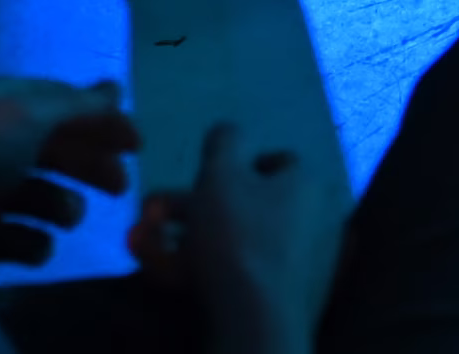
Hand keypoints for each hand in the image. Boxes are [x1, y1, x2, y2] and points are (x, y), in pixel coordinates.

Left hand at [0, 78, 140, 271]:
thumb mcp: (26, 116)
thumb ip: (75, 105)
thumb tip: (116, 85)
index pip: (57, 104)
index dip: (98, 120)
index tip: (137, 143)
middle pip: (52, 149)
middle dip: (87, 164)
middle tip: (119, 187)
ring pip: (38, 195)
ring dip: (61, 204)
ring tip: (65, 216)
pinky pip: (16, 237)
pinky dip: (30, 241)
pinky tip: (34, 244)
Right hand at [131, 120, 322, 353]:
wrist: (256, 325)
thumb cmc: (240, 237)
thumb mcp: (222, 172)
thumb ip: (224, 141)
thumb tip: (229, 133)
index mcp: (311, 186)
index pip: (275, 162)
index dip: (233, 166)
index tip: (199, 180)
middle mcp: (315, 224)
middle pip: (246, 207)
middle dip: (191, 208)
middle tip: (151, 214)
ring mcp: (302, 269)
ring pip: (235, 244)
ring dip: (186, 240)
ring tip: (143, 247)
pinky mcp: (284, 304)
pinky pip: (240, 277)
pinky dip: (204, 272)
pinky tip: (167, 276)